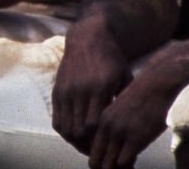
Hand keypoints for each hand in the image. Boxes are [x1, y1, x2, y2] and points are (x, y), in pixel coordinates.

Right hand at [51, 17, 130, 155]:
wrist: (88, 38)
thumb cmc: (111, 59)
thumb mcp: (124, 76)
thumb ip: (124, 99)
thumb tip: (131, 123)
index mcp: (100, 87)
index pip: (94, 124)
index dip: (99, 139)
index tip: (107, 145)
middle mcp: (80, 89)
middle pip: (79, 129)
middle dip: (87, 144)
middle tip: (96, 151)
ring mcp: (66, 90)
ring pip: (66, 127)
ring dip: (75, 140)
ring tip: (85, 145)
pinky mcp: (57, 90)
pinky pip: (57, 119)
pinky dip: (64, 131)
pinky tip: (74, 134)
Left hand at [86, 45, 184, 168]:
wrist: (157, 83)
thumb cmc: (144, 95)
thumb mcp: (120, 109)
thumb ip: (112, 124)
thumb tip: (112, 144)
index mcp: (101, 119)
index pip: (90, 149)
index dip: (99, 160)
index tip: (109, 163)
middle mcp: (107, 127)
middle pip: (95, 161)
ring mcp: (120, 133)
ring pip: (108, 165)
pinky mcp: (135, 138)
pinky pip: (124, 163)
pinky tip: (135, 165)